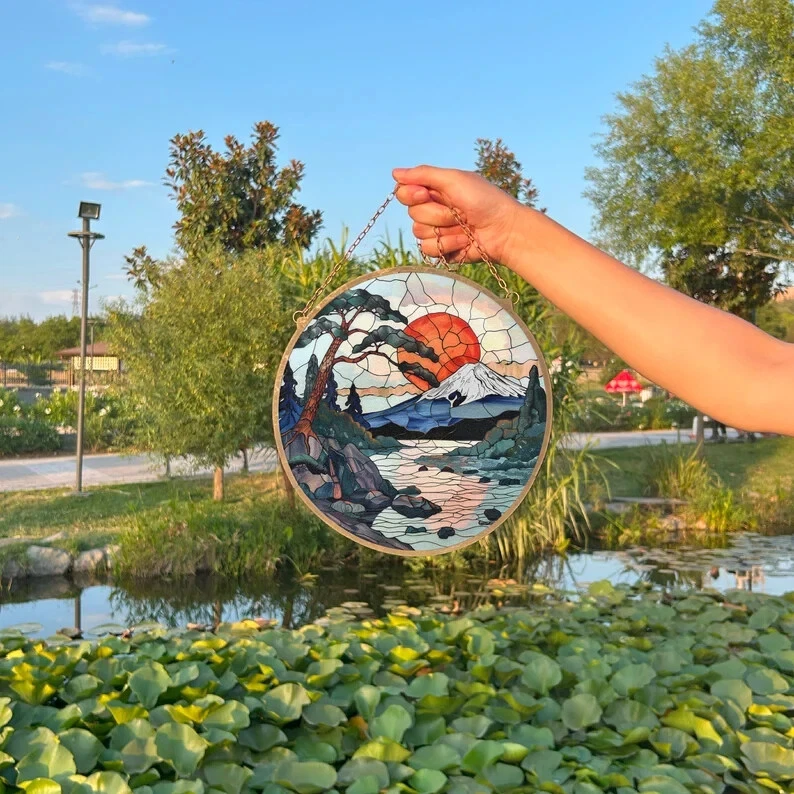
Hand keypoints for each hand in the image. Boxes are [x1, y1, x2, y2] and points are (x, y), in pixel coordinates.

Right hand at [392, 165, 525, 265]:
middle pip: (413, 214)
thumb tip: (394, 173)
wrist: (504, 230)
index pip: (405, 193)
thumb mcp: (455, 179)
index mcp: (434, 191)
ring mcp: (437, 231)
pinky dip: (448, 245)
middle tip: (458, 211)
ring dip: (444, 230)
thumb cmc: (484, 200)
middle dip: (436, 213)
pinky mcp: (442, 250)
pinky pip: (428, 250)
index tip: (427, 193)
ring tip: (465, 227)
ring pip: (419, 233)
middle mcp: (433, 210)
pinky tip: (464, 241)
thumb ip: (424, 174)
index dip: (412, 195)